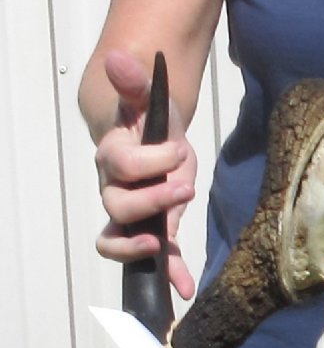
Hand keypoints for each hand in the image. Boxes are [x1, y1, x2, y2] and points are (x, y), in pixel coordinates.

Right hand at [94, 50, 197, 299]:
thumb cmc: (150, 120)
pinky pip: (155, 258)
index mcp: (114, 156)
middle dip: (150, 200)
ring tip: (161, 247)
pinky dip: (168, 274)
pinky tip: (184, 290)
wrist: (155, 139)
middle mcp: (115, 189)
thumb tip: (118, 58)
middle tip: (183, 186)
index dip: (149, 161)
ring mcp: (131, 214)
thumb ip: (134, 84)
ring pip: (117, 238)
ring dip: (139, 247)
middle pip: (117, 205)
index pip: (122, 164)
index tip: (178, 150)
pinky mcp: (153, 230)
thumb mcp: (148, 100)